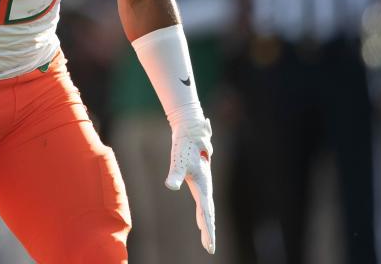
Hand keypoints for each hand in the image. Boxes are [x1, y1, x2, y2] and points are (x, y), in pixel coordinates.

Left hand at [166, 118, 215, 254]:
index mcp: (203, 186)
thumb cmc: (185, 146)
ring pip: (207, 210)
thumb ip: (176, 174)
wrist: (191, 131)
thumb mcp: (179, 161)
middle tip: (210, 248)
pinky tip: (200, 222)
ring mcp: (203, 185)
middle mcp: (205, 187)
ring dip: (207, 225)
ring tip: (207, 240)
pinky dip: (202, 215)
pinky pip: (202, 204)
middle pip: (209, 214)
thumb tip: (171, 186)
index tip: (209, 245)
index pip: (206, 213)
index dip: (208, 230)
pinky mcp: (199, 181)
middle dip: (209, 232)